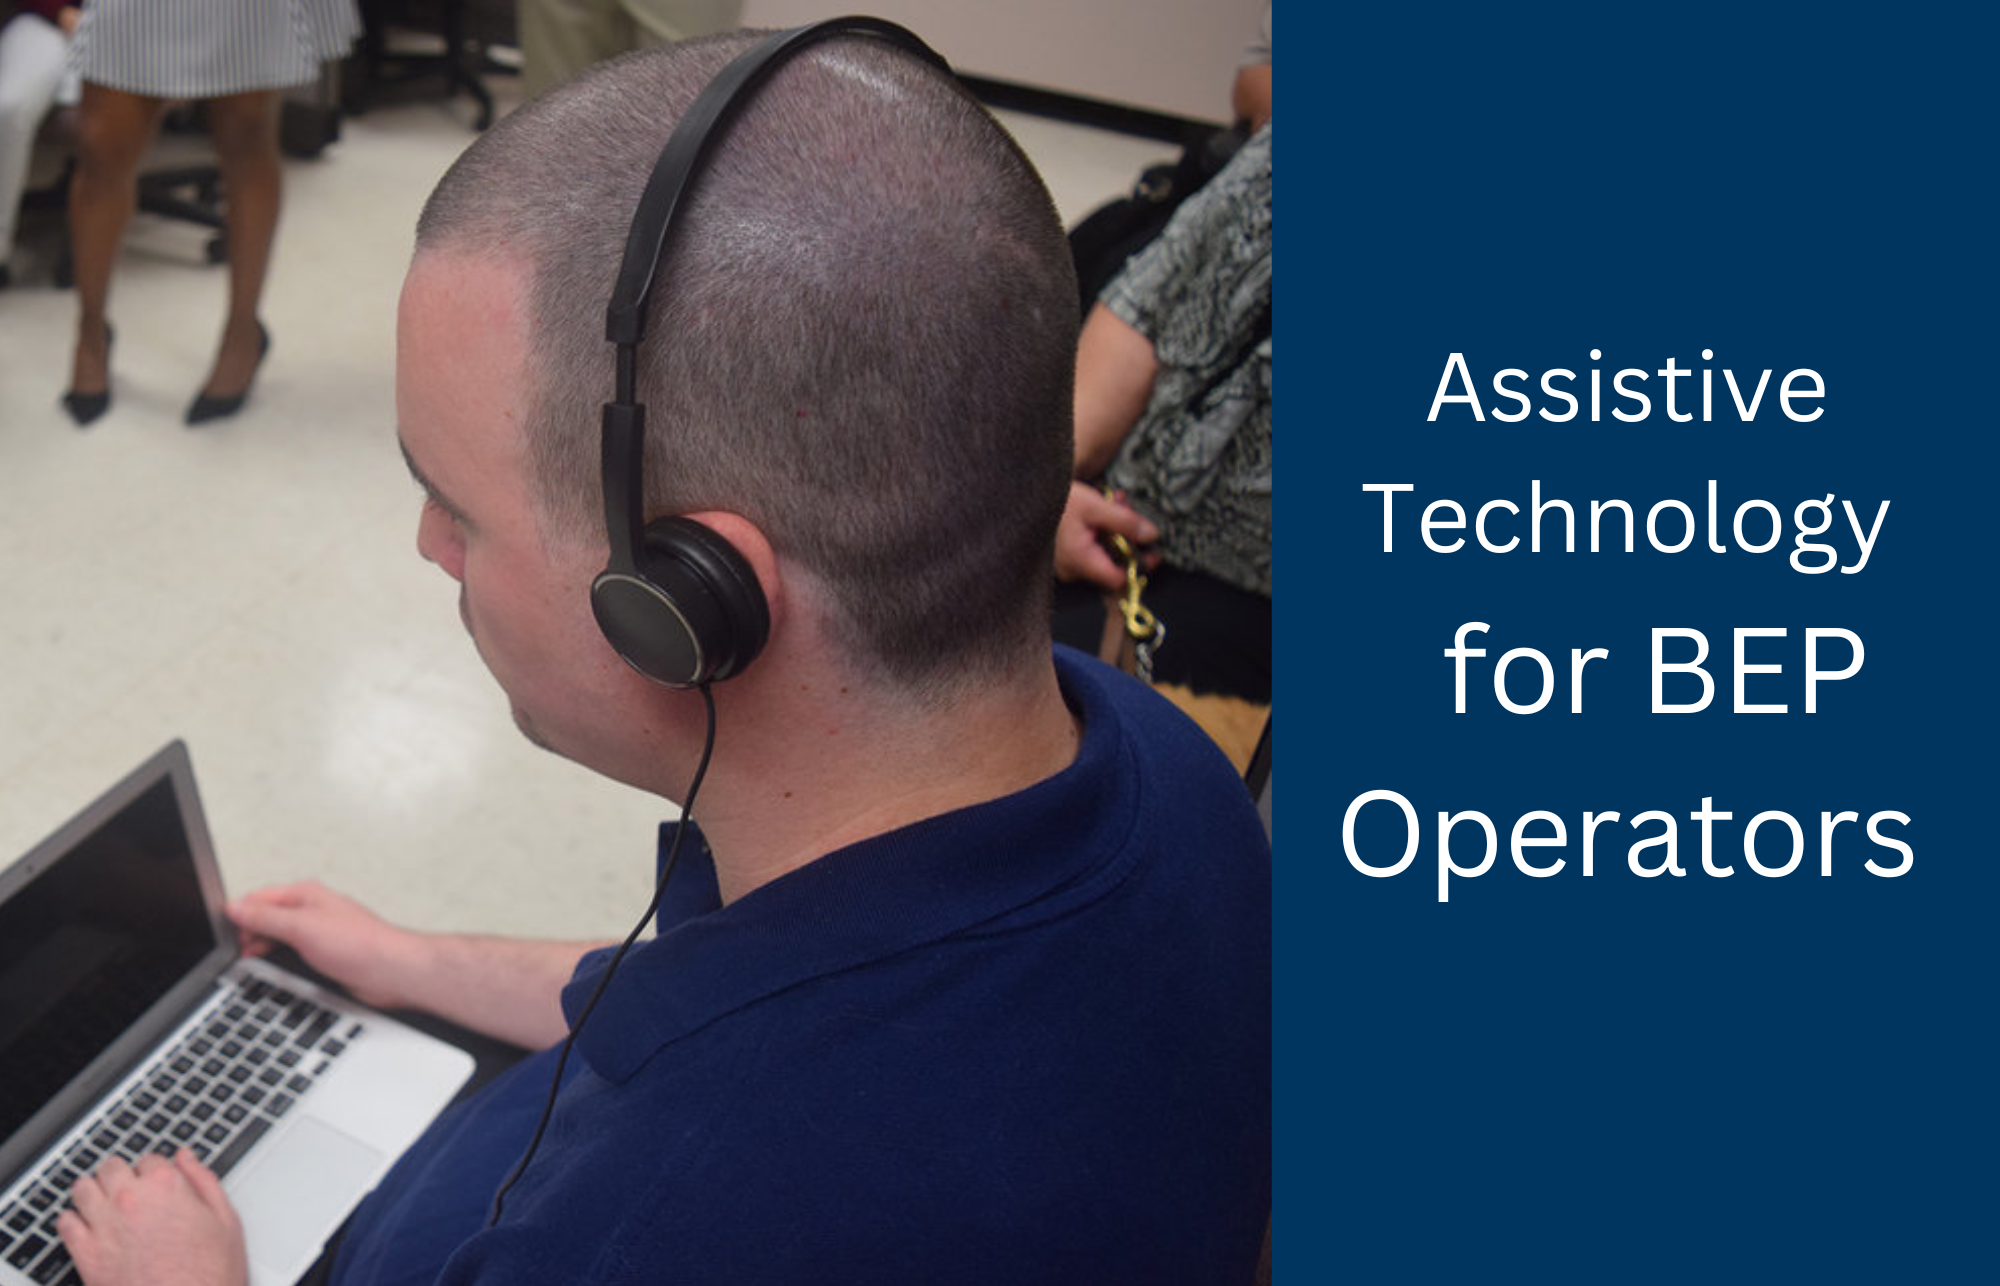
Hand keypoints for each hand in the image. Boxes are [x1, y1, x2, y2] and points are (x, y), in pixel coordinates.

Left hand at [56, 1152, 246, 1285]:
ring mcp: (104, 1225)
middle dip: (119, 1175)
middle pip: (111, 1167)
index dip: (154, 1170)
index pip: (149, 1158)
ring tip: (101, 1202)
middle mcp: (130, 1200)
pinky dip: (72, 1221)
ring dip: (91, 1191)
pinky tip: (86, 1227)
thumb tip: (187, 1158)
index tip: (156, 1183)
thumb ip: (203, 1181)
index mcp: (166, 1185)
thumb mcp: (225, 1220)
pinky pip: (65, 1223)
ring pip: (82, 1188)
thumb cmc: (209, 1273)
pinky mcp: (86, 1254)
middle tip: (127, 1190)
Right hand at [227, 881, 418, 1009]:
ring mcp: (316, 934)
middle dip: (250, 936)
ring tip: (258, 963)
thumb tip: (235, 907)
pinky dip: (279, 963)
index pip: (258, 898)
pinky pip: (291, 956)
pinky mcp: (322, 955)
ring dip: (264, 951)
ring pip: (276, 940)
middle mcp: (310, 911)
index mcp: (305, 895)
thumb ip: (266, 917)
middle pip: (264, 920)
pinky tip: (279, 972)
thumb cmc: (360, 945)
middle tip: (243, 954)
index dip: (240, 916)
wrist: (391, 973)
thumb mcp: (302, 927)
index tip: (229, 936)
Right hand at [1054, 481, 1159, 590]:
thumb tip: (1151, 536)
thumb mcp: (1094, 506)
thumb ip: (1125, 522)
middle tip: (1128, 509)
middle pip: (1112, 563)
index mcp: (1080, 561)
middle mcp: (1072, 570)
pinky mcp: (1063, 554)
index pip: (1117, 579)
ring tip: (1115, 501)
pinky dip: (1100, 530)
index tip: (1153, 551)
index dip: (1137, 566)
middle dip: (1127, 537)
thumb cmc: (1055, 500)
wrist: (1024, 494)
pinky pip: (1089, 548)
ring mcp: (1066, 564)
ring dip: (1115, 529)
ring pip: (1102, 553)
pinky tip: (1101, 509)